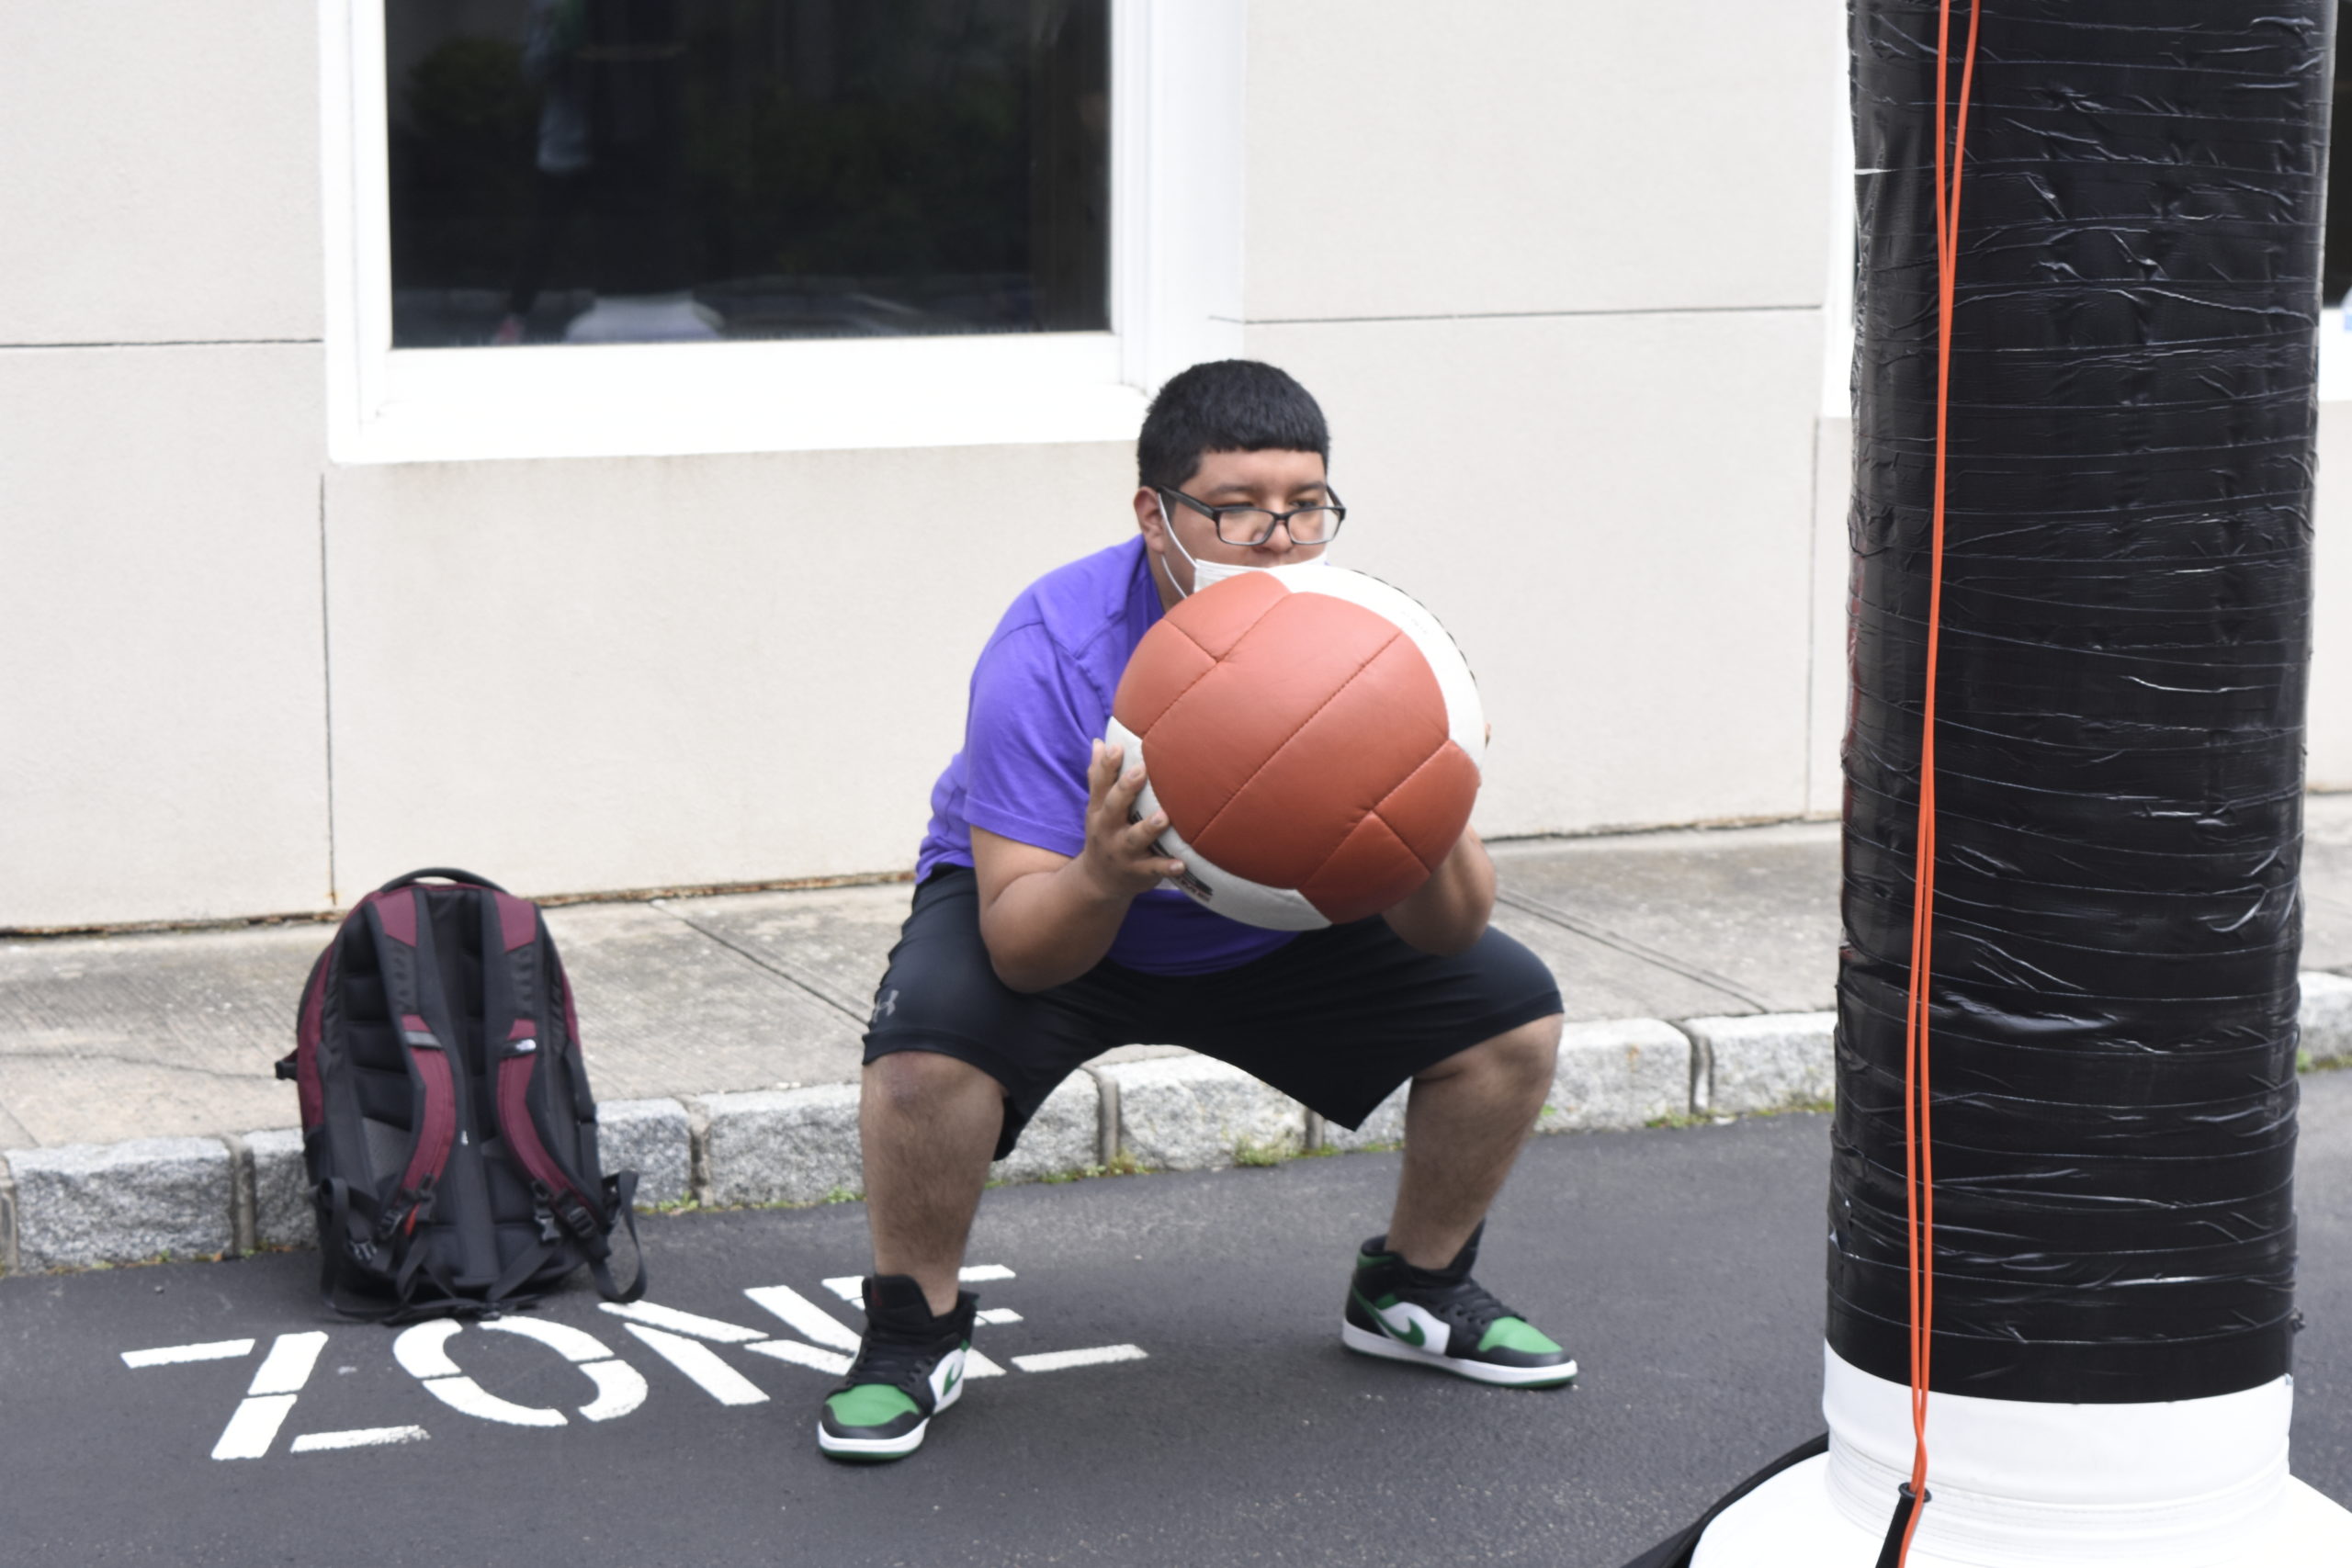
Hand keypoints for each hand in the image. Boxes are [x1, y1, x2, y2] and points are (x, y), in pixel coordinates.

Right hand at [1076, 740, 1185, 900]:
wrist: (1099, 881)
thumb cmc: (1105, 833)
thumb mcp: (1096, 808)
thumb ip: (1099, 777)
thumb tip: (1099, 742)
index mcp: (1099, 810)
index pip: (1100, 785)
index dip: (1107, 766)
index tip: (1116, 747)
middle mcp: (1108, 830)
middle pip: (1113, 807)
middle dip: (1125, 790)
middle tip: (1140, 770)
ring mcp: (1123, 852)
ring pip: (1135, 839)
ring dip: (1149, 828)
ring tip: (1164, 817)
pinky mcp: (1139, 872)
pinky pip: (1154, 869)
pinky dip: (1167, 867)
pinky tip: (1181, 864)